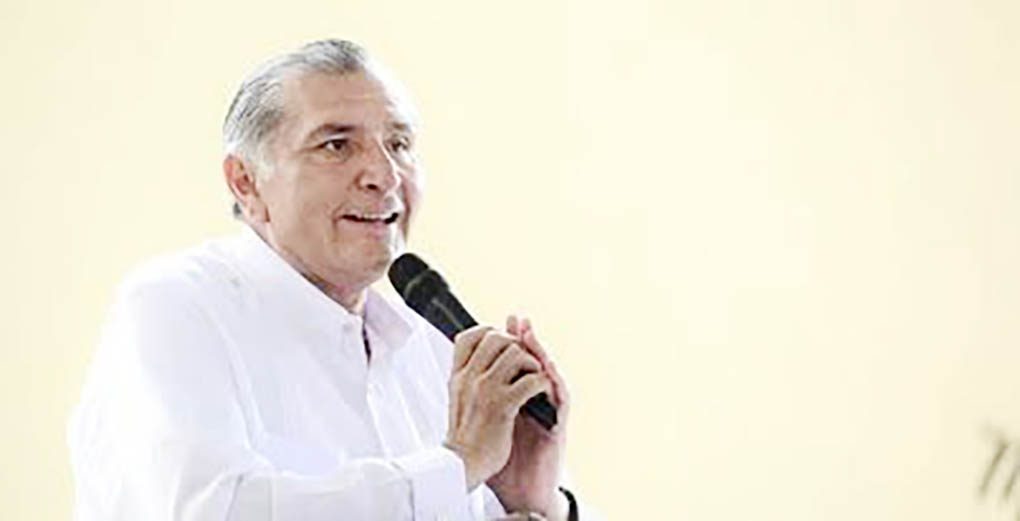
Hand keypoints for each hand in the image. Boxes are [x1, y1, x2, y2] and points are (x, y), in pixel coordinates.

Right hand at [445, 325, 551, 489]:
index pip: (469, 335)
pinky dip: (541, 383)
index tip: (503, 344)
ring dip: (531, 363)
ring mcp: (486, 390)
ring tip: (534, 378)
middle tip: (524, 363)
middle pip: (496, 338)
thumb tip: (480, 356)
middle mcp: (469, 377)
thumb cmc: (465, 434)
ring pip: (516, 355)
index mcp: (457, 375)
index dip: (490, 332)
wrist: (462, 464)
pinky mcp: (503, 406)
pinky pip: (530, 381)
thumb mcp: (457, 397)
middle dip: (516, 345)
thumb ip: (468, 375)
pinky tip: (540, 392)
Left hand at [487, 316, 570, 520]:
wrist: (518, 490)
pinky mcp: (557, 428)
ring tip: (532, 336)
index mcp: (517, 396)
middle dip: (525, 339)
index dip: (511, 341)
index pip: (517, 362)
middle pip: (534, 363)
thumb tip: (459, 378)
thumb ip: (480, 399)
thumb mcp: (487, 422)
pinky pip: (560, 402)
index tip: (503, 321)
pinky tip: (547, 371)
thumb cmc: (503, 459)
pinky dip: (554, 385)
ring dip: (541, 354)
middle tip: (519, 319)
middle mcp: (534, 401)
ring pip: (549, 376)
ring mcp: (547, 413)